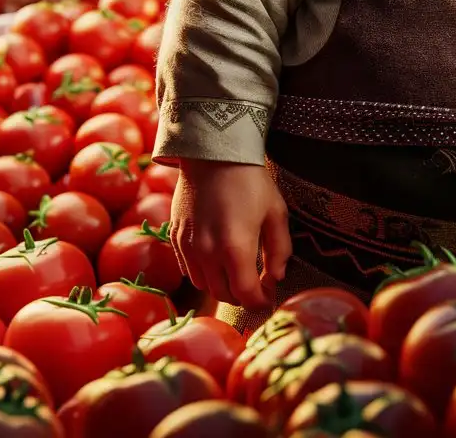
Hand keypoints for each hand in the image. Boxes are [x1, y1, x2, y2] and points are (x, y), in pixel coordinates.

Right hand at [170, 159, 292, 309]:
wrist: (213, 153)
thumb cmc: (250, 180)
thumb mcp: (275, 212)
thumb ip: (279, 249)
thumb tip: (277, 277)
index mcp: (236, 248)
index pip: (247, 294)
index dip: (260, 302)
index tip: (270, 298)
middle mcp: (208, 253)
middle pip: (223, 295)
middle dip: (242, 297)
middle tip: (256, 288)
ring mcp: (188, 246)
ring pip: (203, 286)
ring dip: (222, 288)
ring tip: (238, 276)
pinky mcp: (176, 237)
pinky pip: (188, 270)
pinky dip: (204, 274)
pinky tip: (217, 262)